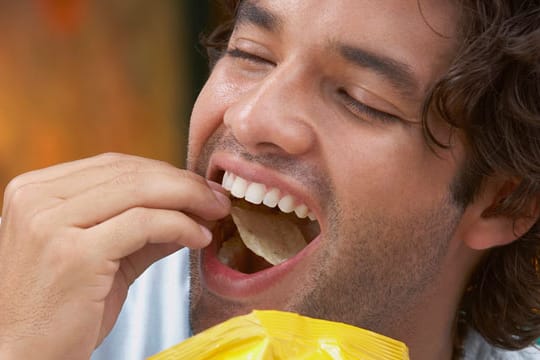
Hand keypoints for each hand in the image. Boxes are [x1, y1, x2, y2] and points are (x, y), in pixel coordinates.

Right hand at [0, 153, 229, 358]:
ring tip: (215, 214)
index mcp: (36, 191)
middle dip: (183, 183)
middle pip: (130, 172)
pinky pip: (144, 224)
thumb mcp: (104, 255)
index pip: (114, 165)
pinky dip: (180, 225)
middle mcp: (37, 199)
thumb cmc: (63, 309)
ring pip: (139, 191)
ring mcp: (51, 224)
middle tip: (217, 198)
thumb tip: (193, 208)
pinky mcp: (73, 253)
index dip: (164, 172)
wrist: (25, 357)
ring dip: (189, 199)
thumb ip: (143, 227)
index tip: (199, 187)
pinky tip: (199, 238)